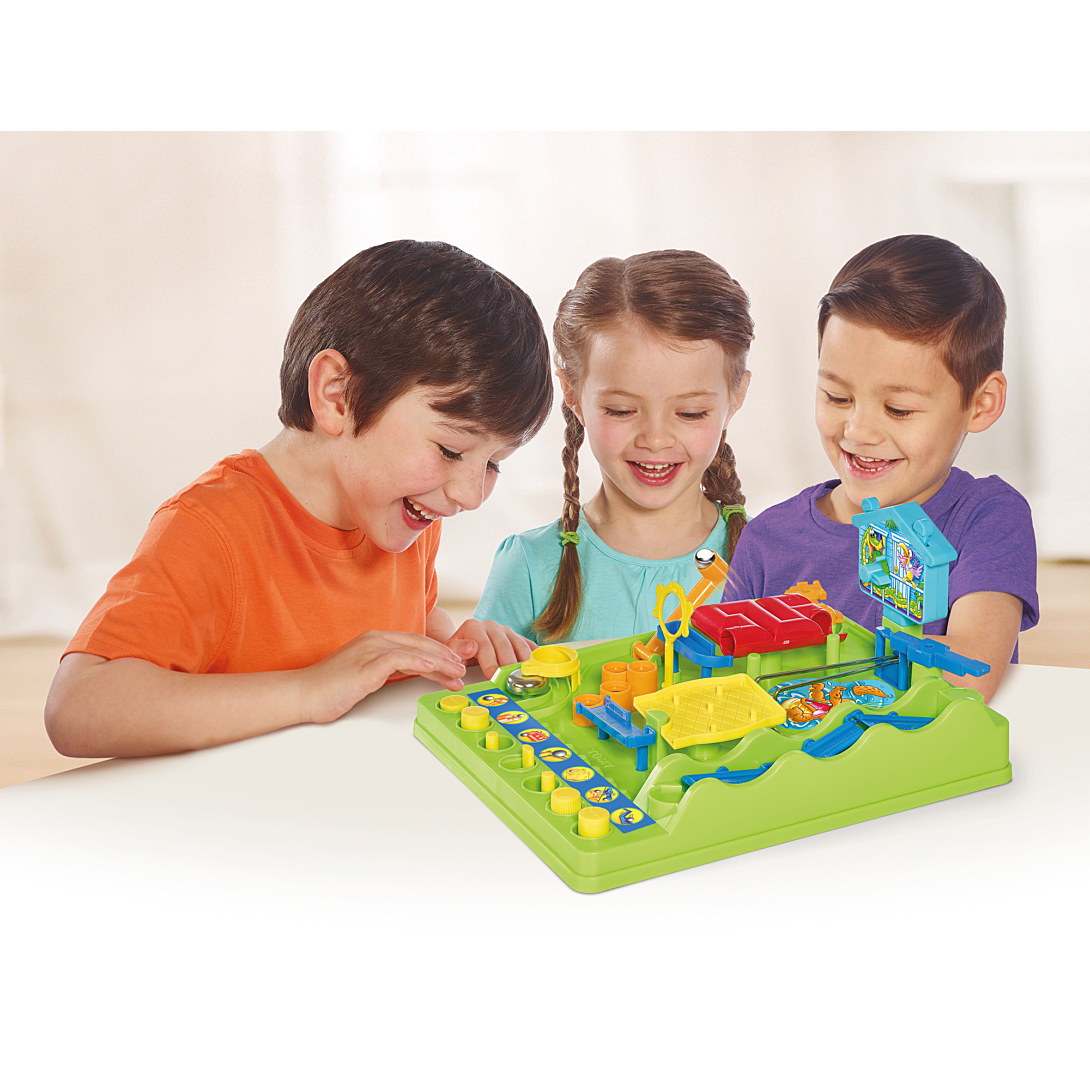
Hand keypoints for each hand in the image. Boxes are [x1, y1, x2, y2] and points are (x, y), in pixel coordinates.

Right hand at [301, 629, 467, 722]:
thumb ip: (389, 670)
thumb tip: (413, 673)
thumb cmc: (331, 688)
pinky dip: (418, 661)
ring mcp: (370, 650)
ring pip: (415, 649)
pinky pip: (398, 658)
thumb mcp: (367, 675)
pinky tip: (432, 667)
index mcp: (376, 639)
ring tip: (456, 673)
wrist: (303, 694)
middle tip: (463, 669)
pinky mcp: (366, 665)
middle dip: (446, 657)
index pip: (416, 642)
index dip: (439, 653)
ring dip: (440, 661)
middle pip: (420, 643)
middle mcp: (376, 639)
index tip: (455, 665)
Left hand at [446, 619, 536, 679]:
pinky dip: (534, 655)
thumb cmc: (457, 653)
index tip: (494, 677)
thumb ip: (456, 650)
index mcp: (473, 627)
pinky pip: (528, 645)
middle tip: (513, 681)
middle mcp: (491, 626)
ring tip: (527, 676)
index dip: (490, 663)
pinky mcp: (516, 637)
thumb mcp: (450, 653)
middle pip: (504, 647)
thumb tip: (471, 648)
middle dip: (508, 666)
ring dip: (524, 662)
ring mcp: (506, 630)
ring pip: (519, 645)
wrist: (464, 644)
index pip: (484, 646)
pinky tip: (539, 665)